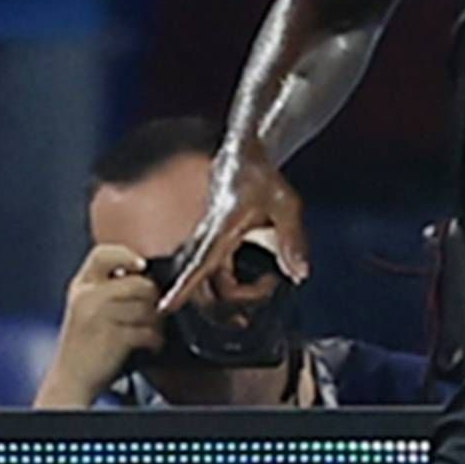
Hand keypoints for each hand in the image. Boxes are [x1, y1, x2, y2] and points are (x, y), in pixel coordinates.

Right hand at [39, 244, 166, 407]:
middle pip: (139, 283)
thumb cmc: (84, 346)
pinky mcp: (113, 337)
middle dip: (153, 299)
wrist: (70, 379)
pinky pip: (147, 331)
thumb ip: (109, 289)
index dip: (126, 255)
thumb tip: (146, 278)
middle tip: (153, 312)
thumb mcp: (86, 308)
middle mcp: (87, 297)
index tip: (141, 265)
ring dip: (156, 323)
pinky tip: (149, 345)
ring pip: (147, 307)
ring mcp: (99, 316)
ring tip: (150, 332)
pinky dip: (154, 340)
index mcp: (80, 287)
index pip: (103, 254)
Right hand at [160, 145, 307, 320]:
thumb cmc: (260, 176)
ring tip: (270, 286)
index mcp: (219, 230)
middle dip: (231, 305)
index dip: (182, 289)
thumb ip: (292, 239)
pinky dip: (240, 287)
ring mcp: (211, 245)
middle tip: (267, 291)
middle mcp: (208, 241)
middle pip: (203, 288)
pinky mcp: (217, 246)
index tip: (164, 307)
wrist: (244, 156)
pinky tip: (264, 283)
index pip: (197, 266)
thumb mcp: (285, 204)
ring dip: (238, 297)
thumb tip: (300, 274)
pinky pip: (221, 277)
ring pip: (213, 286)